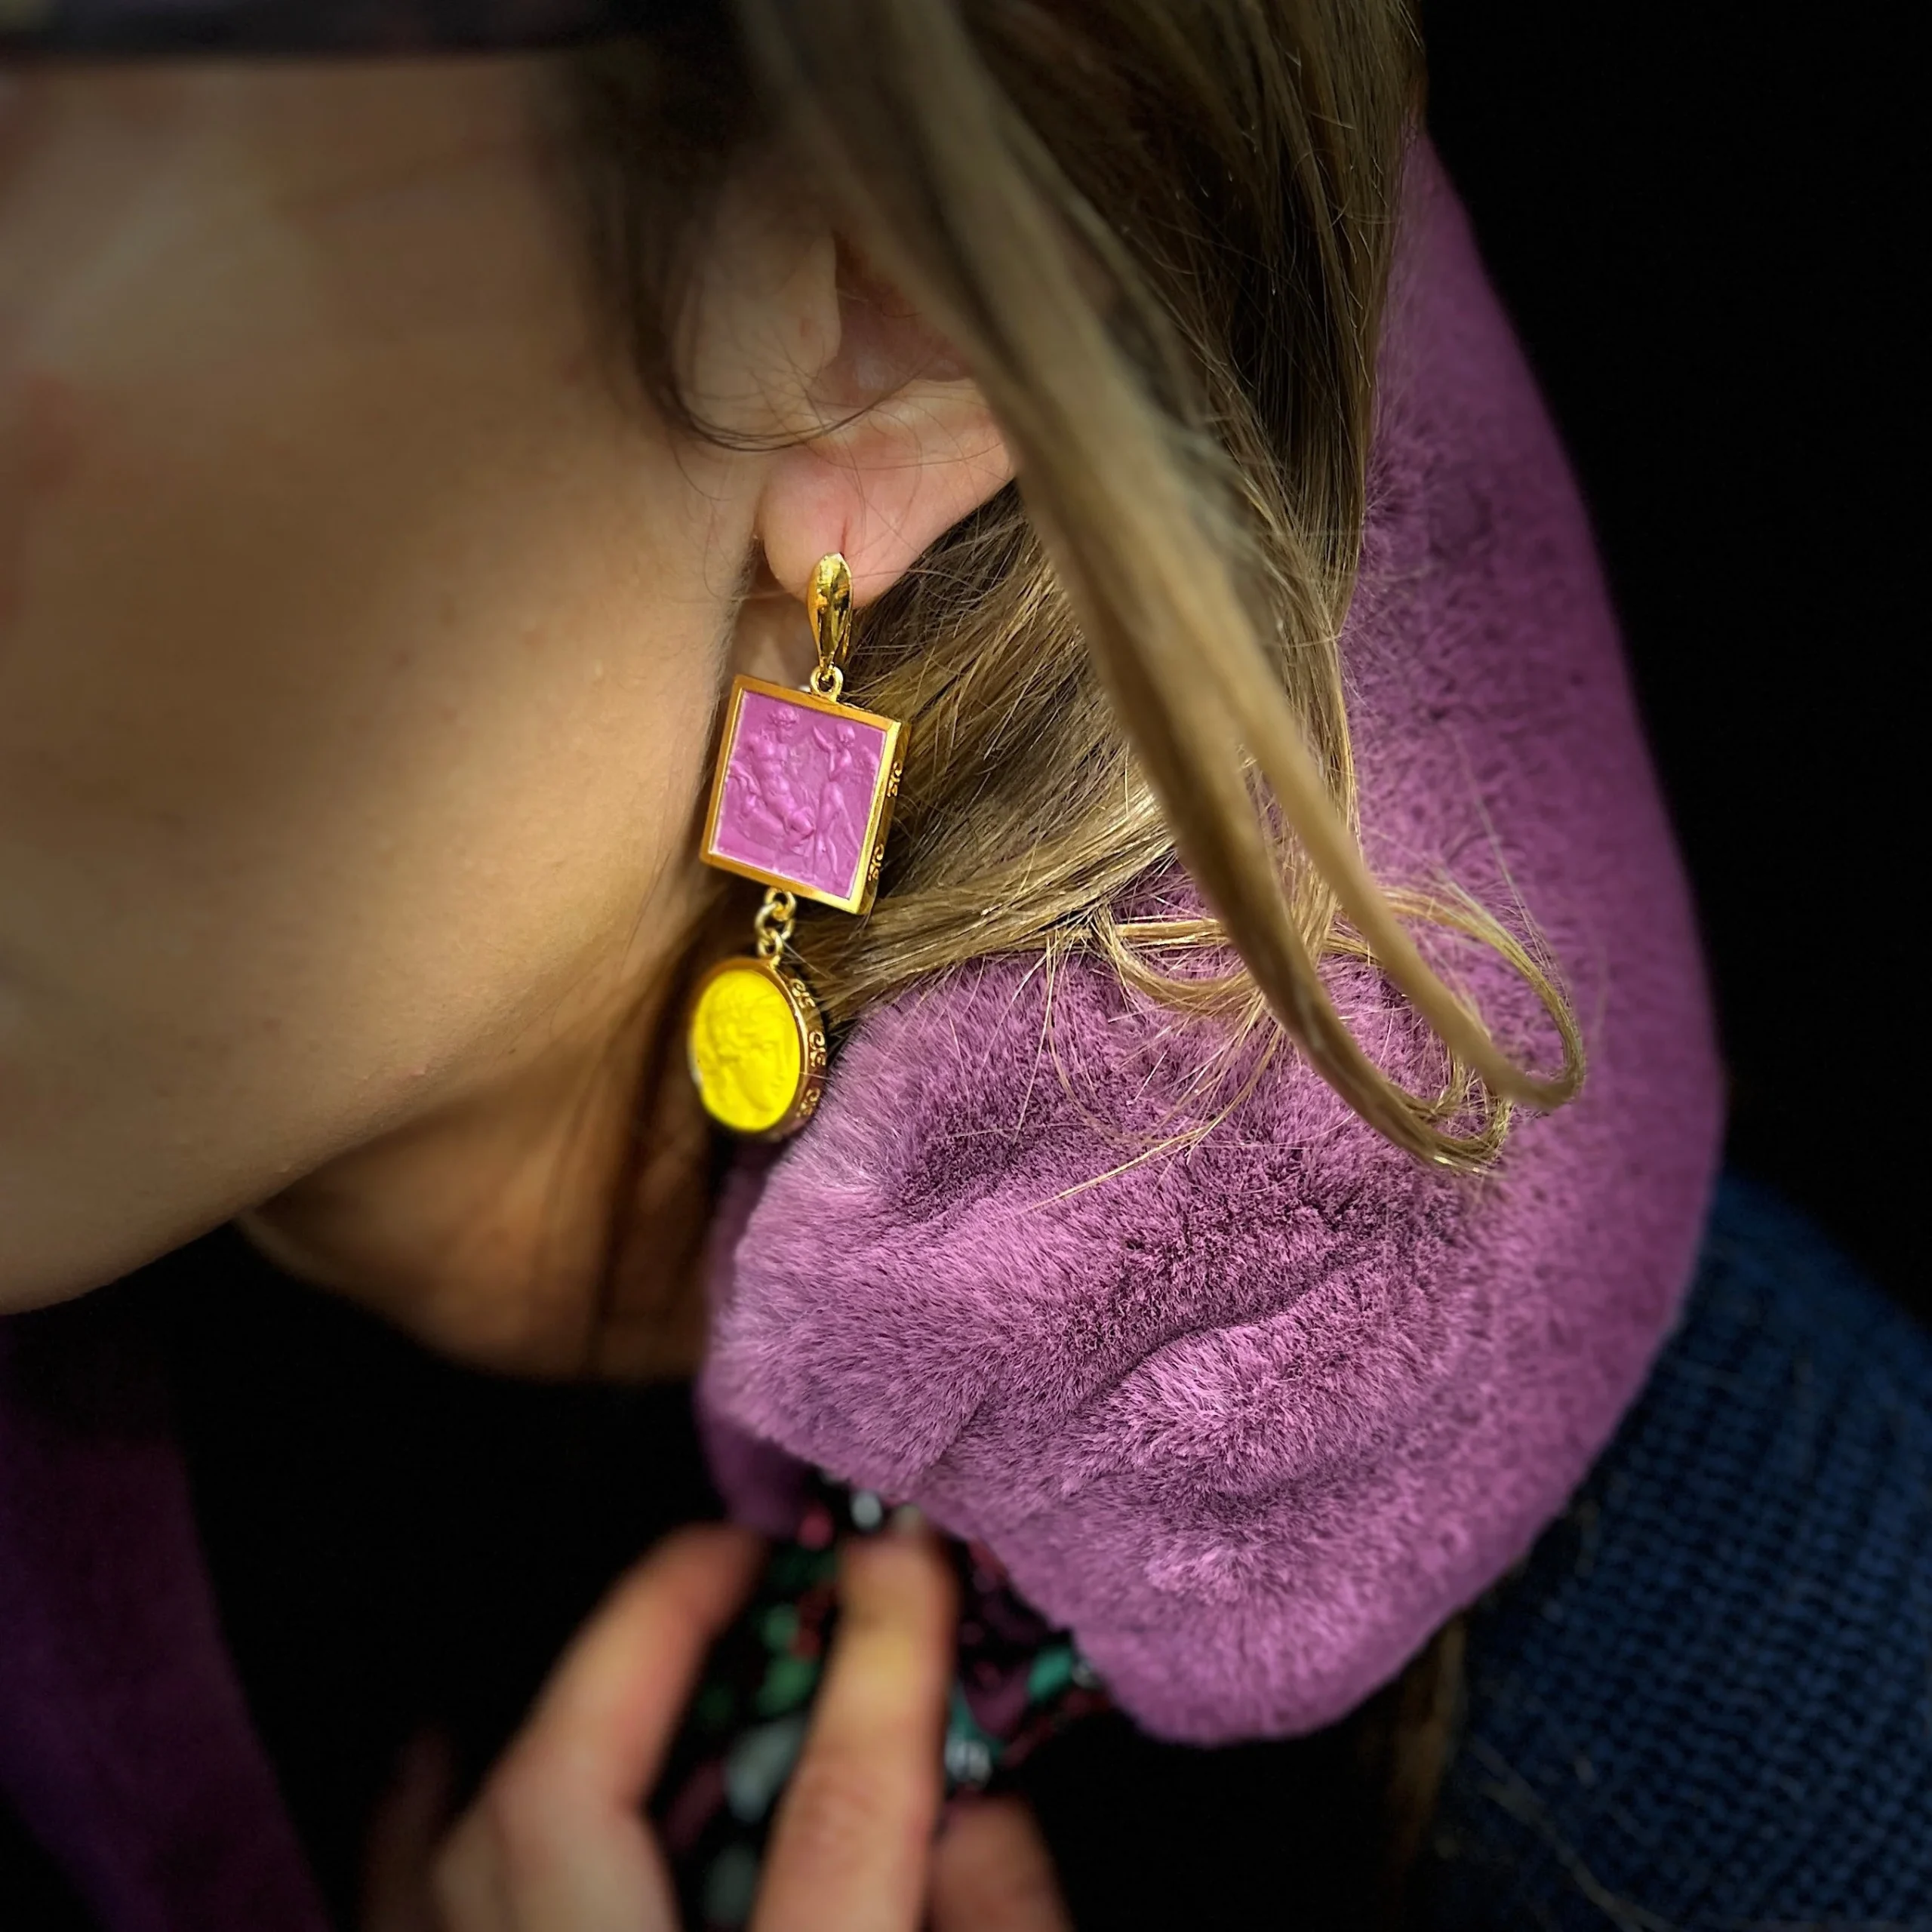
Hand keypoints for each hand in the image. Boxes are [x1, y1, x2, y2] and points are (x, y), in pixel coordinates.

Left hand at [361, 1521, 1071, 1931]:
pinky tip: (439, 1763)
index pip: (830, 1826)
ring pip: (447, 1857)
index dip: (879, 1663)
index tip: (905, 1549)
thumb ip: (1006, 1924)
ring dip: (533, 1714)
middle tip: (732, 1556)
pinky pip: (395, 1915)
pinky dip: (414, 1831)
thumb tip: (975, 1769)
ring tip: (626, 1630)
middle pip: (567, 1807)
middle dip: (646, 1641)